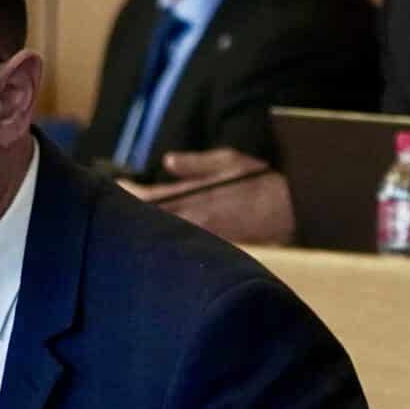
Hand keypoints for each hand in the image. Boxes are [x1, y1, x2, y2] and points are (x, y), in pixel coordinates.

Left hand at [129, 147, 294, 245]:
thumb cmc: (262, 179)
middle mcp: (199, 221)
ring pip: (168, 233)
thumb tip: (167, 162)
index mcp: (197, 197)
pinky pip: (187, 241)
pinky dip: (171, 234)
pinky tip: (165, 229)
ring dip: (150, 224)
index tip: (117, 185)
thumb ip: (194, 163)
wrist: (293, 209)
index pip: (151, 200)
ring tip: (134, 215)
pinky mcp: (217, 247)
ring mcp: (207, 237)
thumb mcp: (228, 160)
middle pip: (153, 221)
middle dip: (132, 212)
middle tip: (116, 202)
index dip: (130, 194)